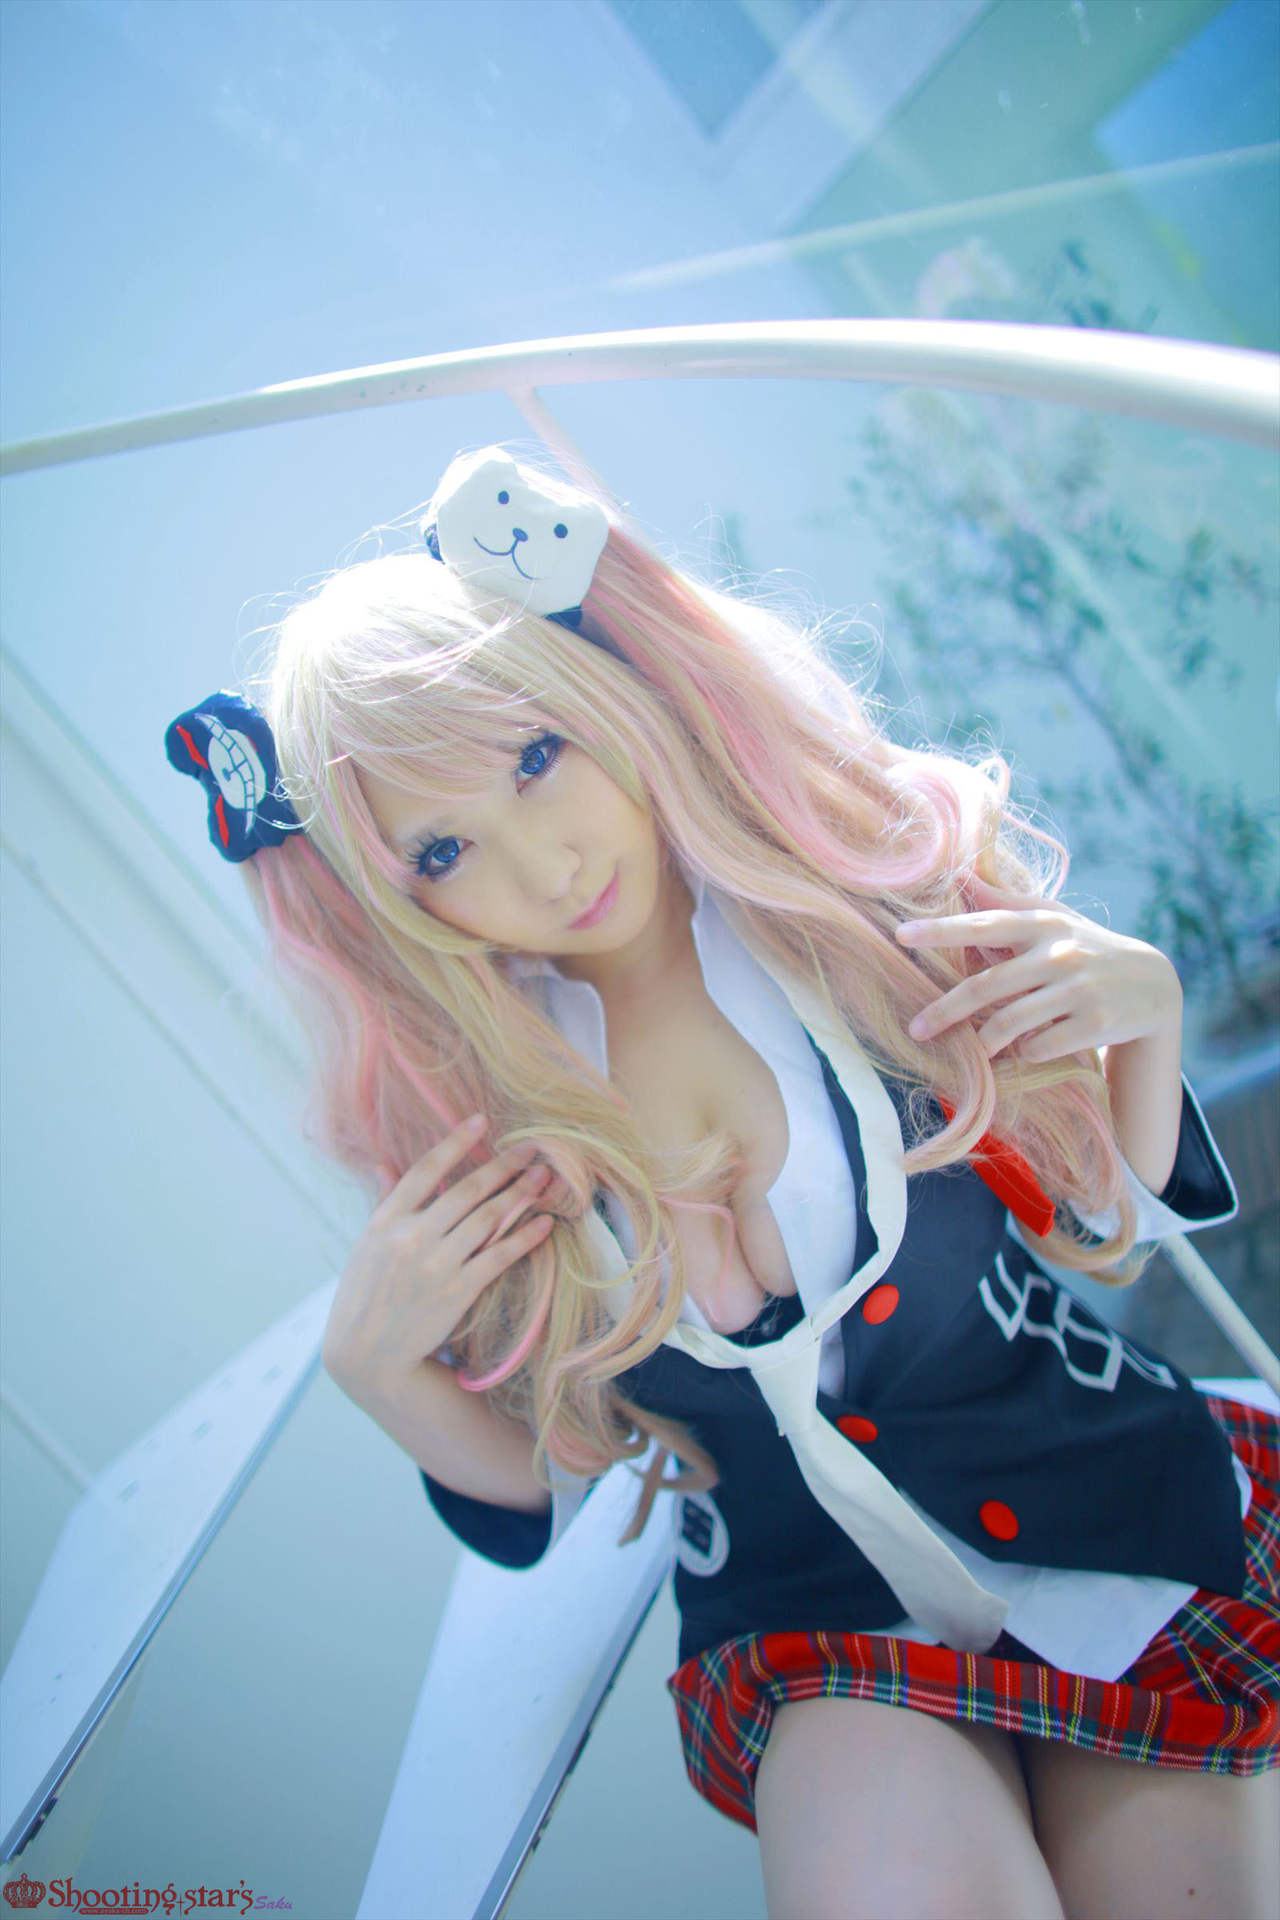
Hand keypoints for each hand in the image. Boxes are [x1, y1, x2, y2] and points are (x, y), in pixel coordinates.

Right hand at [322, 1115, 556, 1390]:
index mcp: (386, 1221)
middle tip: (534, 1147)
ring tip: (545, 1176)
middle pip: (466, 1191)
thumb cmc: (365, 1295)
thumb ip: (382, 1202)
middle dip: (504, 1166)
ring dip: (521, 1194)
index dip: (454, 1143)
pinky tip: (545, 1223)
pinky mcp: (457, 1291)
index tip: (480, 1120)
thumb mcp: (366, 1245)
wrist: (366, 1354)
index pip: (424, 1170)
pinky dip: (524, 1237)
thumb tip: (383, 1162)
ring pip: (488, 1219)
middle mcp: (411, 1237)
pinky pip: (499, 1257)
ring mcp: (435, 1264)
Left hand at [894, 873, 1181, 1063]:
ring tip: (973, 1050)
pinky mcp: (1095, 1024)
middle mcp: (1059, 953)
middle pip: (988, 986)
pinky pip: (1040, 1046)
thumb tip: (958, 874)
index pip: (984, 924)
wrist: (1152, 984)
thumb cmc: (1086, 947)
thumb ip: (1005, 901)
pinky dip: (1023, 1054)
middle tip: (916, 1029)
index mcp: (1042, 924)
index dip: (942, 929)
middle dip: (946, 1011)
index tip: (902, 935)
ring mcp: (1079, 989)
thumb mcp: (1052, 917)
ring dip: (984, 1041)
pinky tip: (1021, 1052)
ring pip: (1011, 1023)